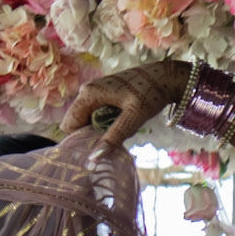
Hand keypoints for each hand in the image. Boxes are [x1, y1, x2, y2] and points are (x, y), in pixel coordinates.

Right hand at [60, 60, 190, 148]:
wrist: (165, 76)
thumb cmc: (151, 94)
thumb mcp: (133, 117)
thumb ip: (113, 137)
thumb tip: (93, 159)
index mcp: (89, 94)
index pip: (69, 125)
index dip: (80, 139)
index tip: (99, 147)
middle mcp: (87, 90)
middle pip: (76, 122)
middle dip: (89, 135)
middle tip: (112, 140)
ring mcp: (94, 91)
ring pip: (86, 119)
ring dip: (98, 130)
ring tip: (119, 129)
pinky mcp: (102, 94)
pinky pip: (94, 114)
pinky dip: (104, 123)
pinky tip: (121, 123)